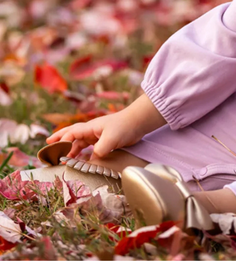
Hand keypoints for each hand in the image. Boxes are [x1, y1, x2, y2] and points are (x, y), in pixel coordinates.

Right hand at [46, 92, 165, 158]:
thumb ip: (99, 151)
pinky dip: (82, 153)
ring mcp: (98, 135)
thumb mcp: (110, 139)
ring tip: (62, 158)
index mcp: (90, 127)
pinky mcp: (105, 140)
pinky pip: (89, 147)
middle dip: (60, 139)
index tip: (53, 150)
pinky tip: (81, 160)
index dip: (61, 141)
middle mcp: (92, 130)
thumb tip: (90, 162)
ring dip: (71, 149)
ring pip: (80, 142)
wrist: (139, 122)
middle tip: (47, 145)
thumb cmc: (124, 126)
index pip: (72, 134)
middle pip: (72, 135)